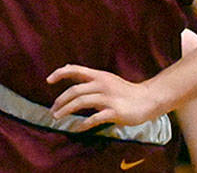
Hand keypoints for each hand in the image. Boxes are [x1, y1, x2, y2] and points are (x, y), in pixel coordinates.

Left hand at [46, 64, 164, 129]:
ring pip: (81, 103)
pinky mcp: (115, 112)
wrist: (148, 100)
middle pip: (74, 91)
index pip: (74, 69)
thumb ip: (87, 75)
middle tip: (52, 111)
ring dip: (66, 111)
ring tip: (58, 117)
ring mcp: (108, 98)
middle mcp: (101, 84)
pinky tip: (77, 128)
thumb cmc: (124, 90)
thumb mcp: (105, 78)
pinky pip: (95, 118)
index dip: (59, 73)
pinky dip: (83, 123)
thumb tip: (66, 67)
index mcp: (98, 75)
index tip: (48, 80)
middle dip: (60, 101)